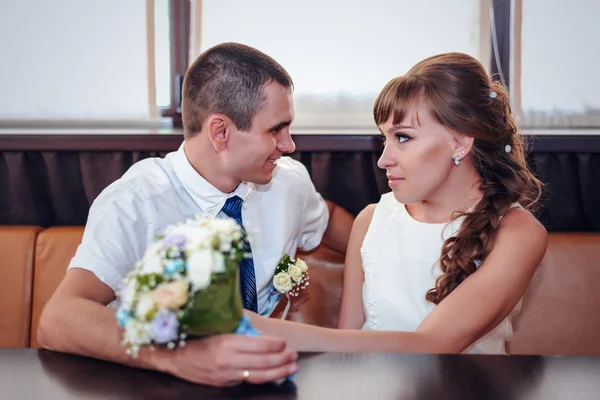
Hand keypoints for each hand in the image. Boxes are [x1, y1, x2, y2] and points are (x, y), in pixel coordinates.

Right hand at [153, 334, 297, 386]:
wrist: (172, 357)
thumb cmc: (195, 337)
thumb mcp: (217, 328)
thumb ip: (238, 330)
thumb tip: (261, 333)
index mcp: (226, 342)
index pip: (259, 345)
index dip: (276, 344)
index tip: (284, 342)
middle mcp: (227, 360)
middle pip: (263, 362)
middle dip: (282, 359)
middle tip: (294, 355)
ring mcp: (226, 374)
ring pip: (258, 375)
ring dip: (278, 371)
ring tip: (291, 367)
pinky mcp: (223, 383)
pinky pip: (247, 380)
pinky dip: (263, 377)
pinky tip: (275, 375)